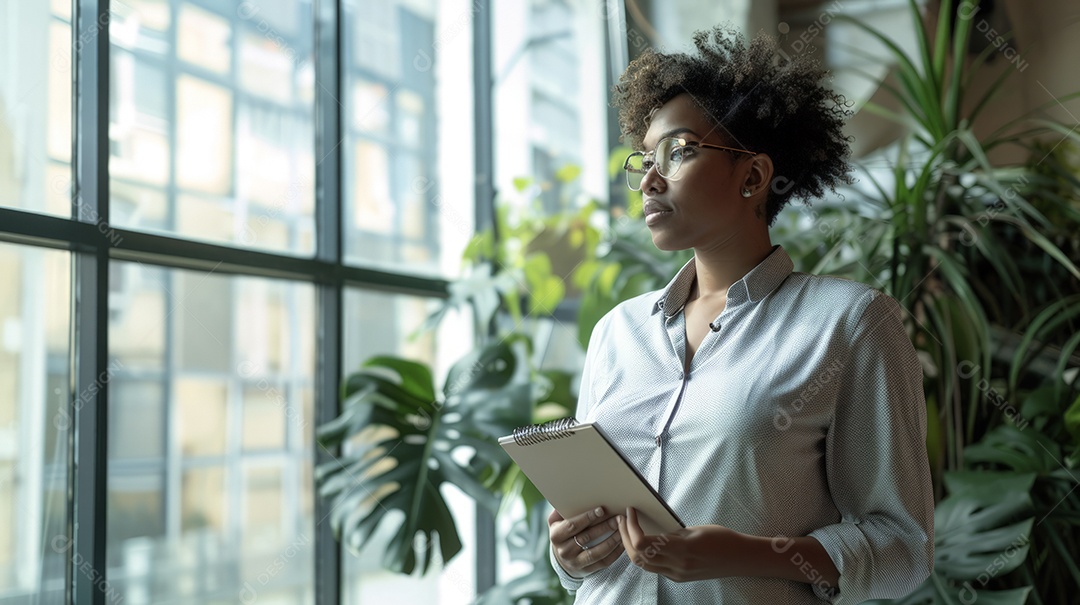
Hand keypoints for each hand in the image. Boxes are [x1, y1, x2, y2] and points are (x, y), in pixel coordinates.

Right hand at [548, 506, 624, 577]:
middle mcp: (564, 551)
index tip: (601, 510)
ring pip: (597, 552)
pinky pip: (603, 562)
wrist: (562, 557)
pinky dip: (615, 553)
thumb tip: (570, 496)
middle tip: (617, 518)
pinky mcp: (586, 570)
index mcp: (556, 536)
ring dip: (612, 540)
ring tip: (622, 530)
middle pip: (586, 537)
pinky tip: (622, 543)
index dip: (587, 517)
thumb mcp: (557, 521)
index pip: (572, 525)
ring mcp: (575, 562)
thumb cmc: (563, 532)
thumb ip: (562, 510)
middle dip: (604, 527)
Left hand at [617, 507, 747, 581]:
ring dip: (631, 547)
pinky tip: (644, 542)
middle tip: (622, 519)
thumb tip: (652, 531)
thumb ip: (672, 533)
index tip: (630, 513)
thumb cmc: (723, 539)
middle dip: (625, 537)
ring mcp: (677, 575)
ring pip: (643, 565)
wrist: (741, 559)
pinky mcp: (679, 578)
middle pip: (637, 556)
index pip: (643, 543)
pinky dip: (645, 555)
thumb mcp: (695, 530)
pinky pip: (655, 568)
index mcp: (681, 550)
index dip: (631, 527)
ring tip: (629, 530)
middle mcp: (677, 566)